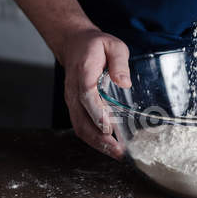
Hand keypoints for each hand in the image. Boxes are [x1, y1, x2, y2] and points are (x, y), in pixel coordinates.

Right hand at [60, 28, 131, 159]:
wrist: (74, 44)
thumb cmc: (95, 46)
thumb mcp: (113, 45)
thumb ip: (119, 62)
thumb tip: (124, 82)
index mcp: (83, 73)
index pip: (87, 96)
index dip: (97, 113)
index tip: (108, 127)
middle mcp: (74, 91)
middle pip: (82, 119)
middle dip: (100, 138)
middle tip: (118, 151)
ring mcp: (72, 100)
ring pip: (80, 127)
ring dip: (97, 143)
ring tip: (116, 153)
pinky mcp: (75, 107)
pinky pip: (81, 126)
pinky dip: (94, 139)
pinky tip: (108, 146)